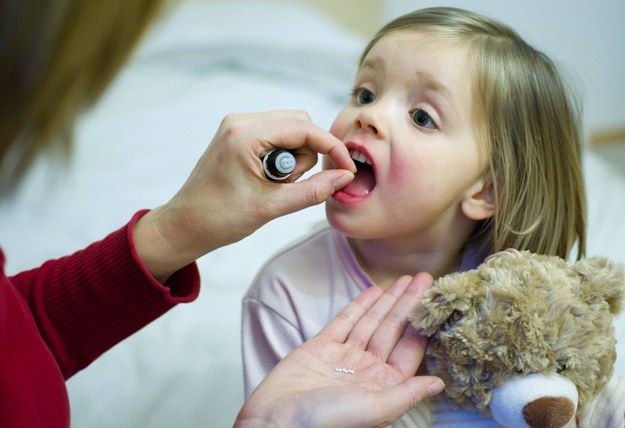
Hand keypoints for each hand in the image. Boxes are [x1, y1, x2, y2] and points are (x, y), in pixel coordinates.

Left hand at [133, 110, 355, 280]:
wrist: (185, 225)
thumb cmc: (220, 218)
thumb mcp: (271, 207)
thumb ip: (312, 190)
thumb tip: (344, 177)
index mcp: (245, 135)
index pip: (305, 129)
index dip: (331, 148)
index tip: (346, 169)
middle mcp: (240, 122)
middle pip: (299, 123)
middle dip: (306, 154)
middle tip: (288, 185)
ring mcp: (237, 126)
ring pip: (289, 129)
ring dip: (294, 157)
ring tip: (274, 185)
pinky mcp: (237, 134)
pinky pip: (275, 136)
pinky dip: (282, 156)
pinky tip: (267, 179)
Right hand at [235, 273, 443, 427]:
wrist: (277, 420)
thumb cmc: (325, 421)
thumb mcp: (374, 408)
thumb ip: (406, 394)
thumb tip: (440, 384)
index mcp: (383, 387)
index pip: (409, 350)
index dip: (422, 325)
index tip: (435, 301)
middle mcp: (366, 370)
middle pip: (393, 330)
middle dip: (408, 304)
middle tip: (424, 277)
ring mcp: (344, 357)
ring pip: (371, 322)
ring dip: (388, 300)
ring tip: (405, 279)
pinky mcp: (321, 347)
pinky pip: (345, 321)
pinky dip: (359, 305)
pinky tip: (373, 290)